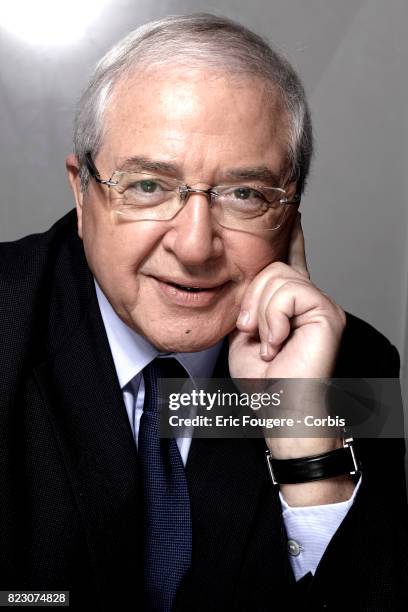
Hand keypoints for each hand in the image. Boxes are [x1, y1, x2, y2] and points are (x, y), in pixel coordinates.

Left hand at [228, 213, 345, 379]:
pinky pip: (289, 293)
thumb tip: (249, 278)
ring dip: (260, 313)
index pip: (293, 262)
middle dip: (251, 299)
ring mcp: (322, 305)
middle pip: (272, 267)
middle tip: (250, 332)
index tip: (293, 216)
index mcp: (292, 304)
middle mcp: (310, 300)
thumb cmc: (263, 380)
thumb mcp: (245, 332)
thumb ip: (251, 303)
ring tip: (267, 343)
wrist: (278, 406)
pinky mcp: (327, 312)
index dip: (293, 238)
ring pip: (278, 277)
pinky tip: (278, 342)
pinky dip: (273, 319)